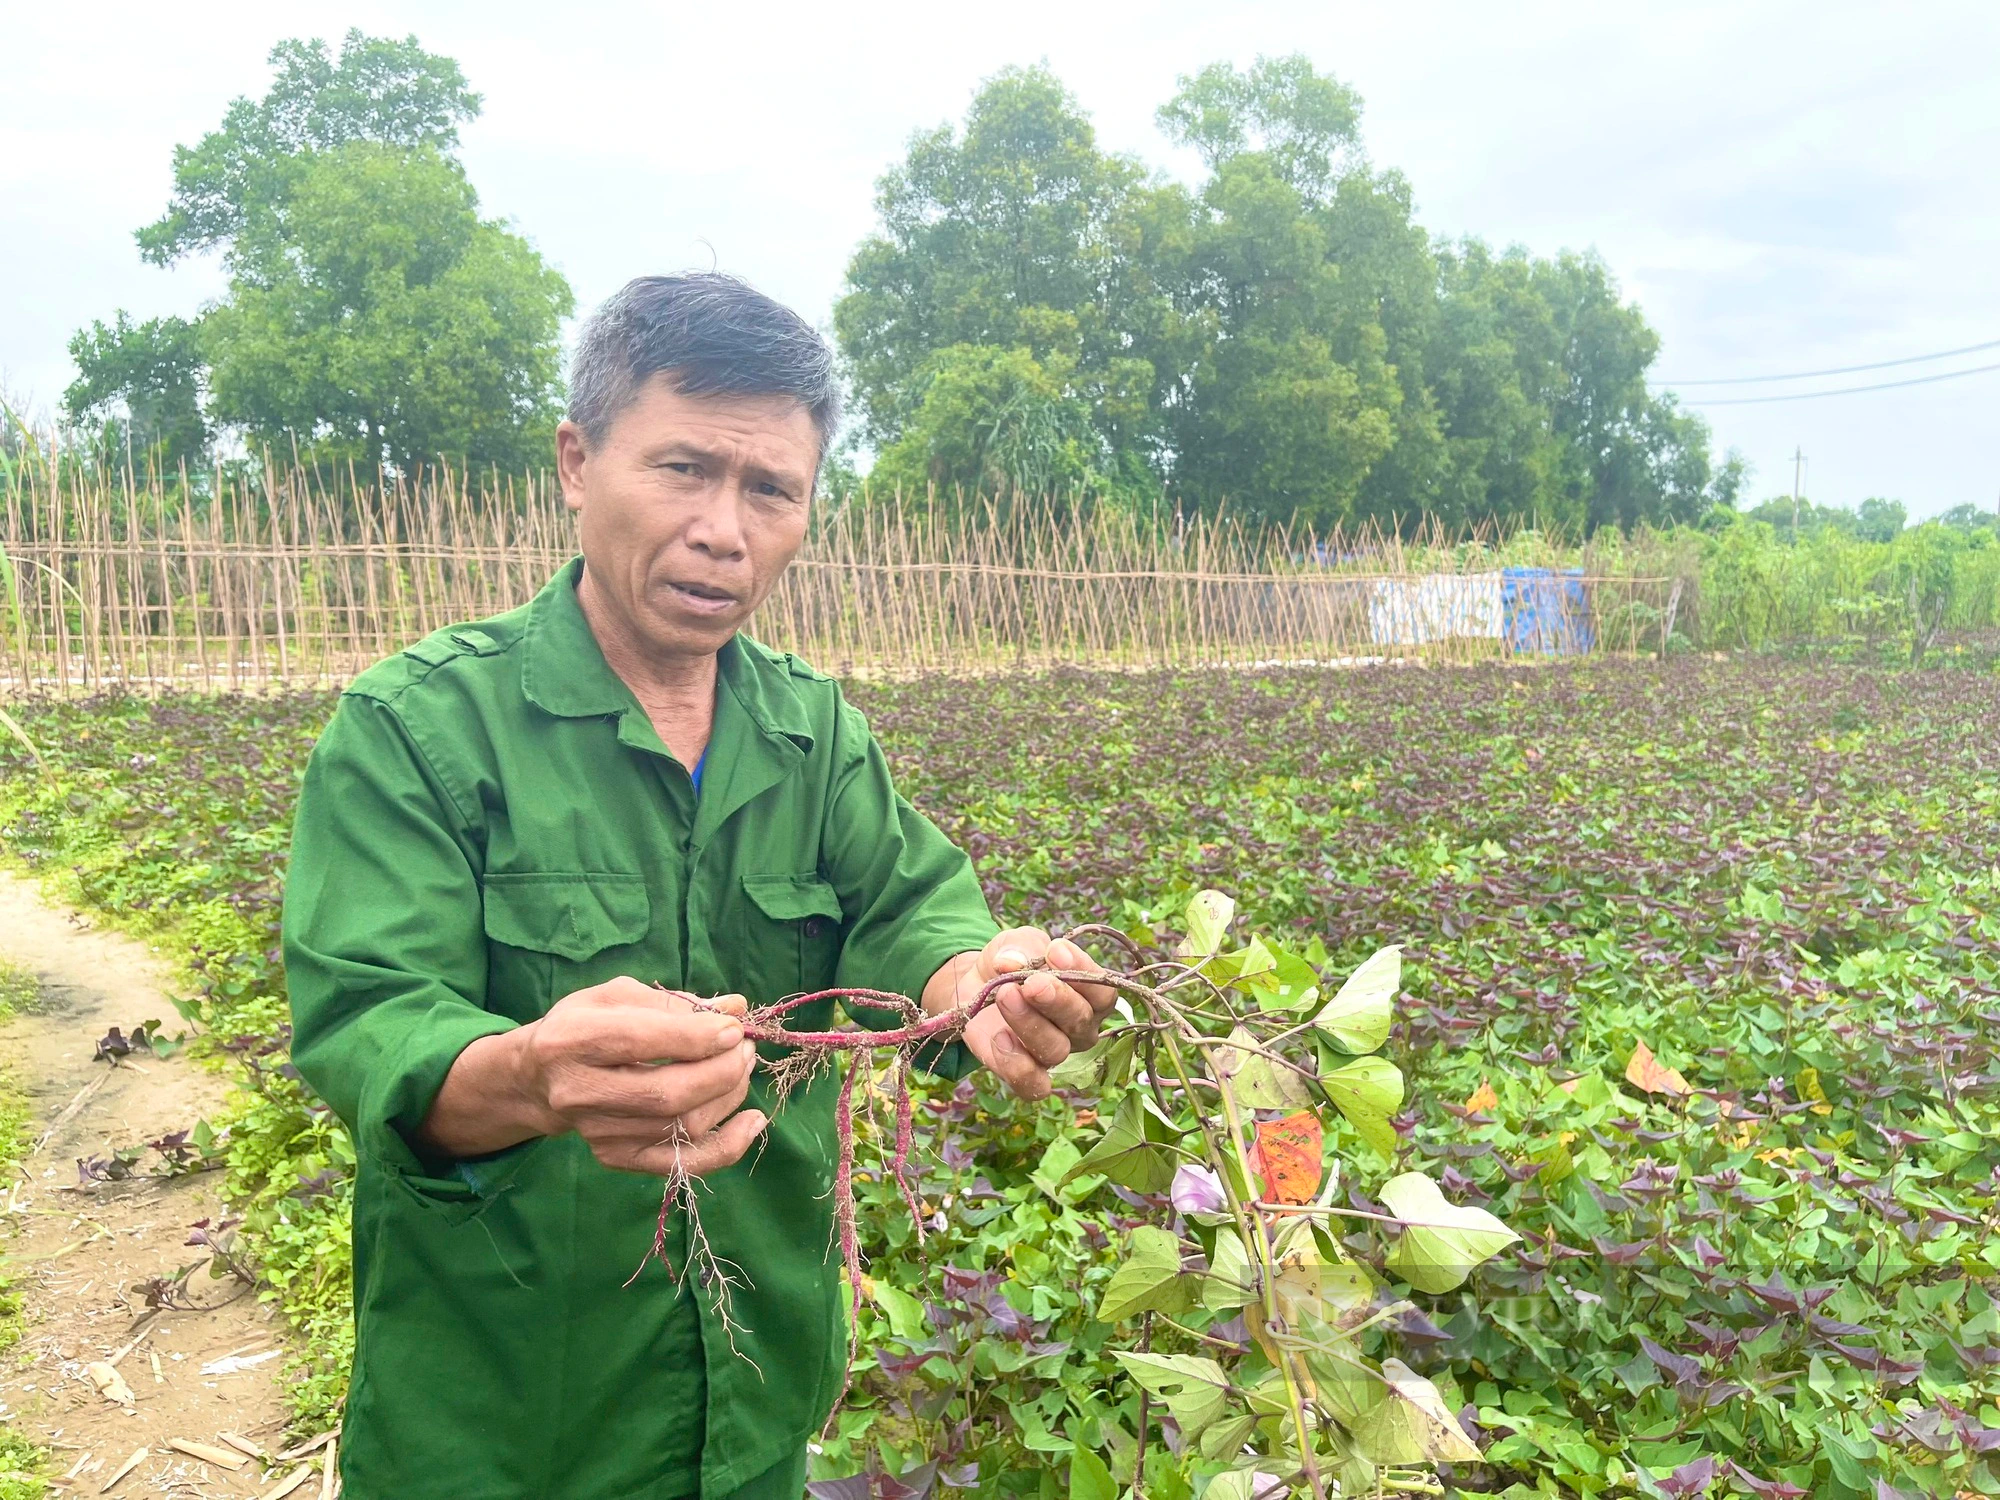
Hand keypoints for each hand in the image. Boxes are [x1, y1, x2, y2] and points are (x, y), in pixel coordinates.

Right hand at [424, 977, 766, 1175]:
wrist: (539, 1079)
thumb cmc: (585, 1026)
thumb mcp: (617, 997)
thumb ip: (674, 1002)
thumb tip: (736, 1008)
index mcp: (572, 1039)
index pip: (641, 1041)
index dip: (697, 1036)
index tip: (734, 1029)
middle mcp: (578, 1091)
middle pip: (667, 1093)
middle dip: (722, 1070)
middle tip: (745, 1048)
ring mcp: (598, 1132)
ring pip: (681, 1125)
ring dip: (728, 1096)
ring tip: (741, 1067)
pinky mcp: (616, 1158)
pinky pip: (682, 1163)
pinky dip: (727, 1146)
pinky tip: (753, 1121)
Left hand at [951, 929, 1117, 1099]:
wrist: (975, 985)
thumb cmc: (1012, 962)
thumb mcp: (1016, 942)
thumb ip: (1020, 946)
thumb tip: (1010, 961)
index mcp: (1089, 996)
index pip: (1102, 991)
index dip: (1083, 972)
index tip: (1055, 951)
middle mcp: (1079, 1029)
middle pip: (1081, 1021)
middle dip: (1057, 1000)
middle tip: (1031, 983)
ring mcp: (1053, 1054)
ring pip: (1056, 1050)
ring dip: (1030, 1024)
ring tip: (1005, 996)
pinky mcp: (1025, 1074)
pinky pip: (1034, 1085)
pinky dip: (1018, 1066)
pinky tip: (999, 1038)